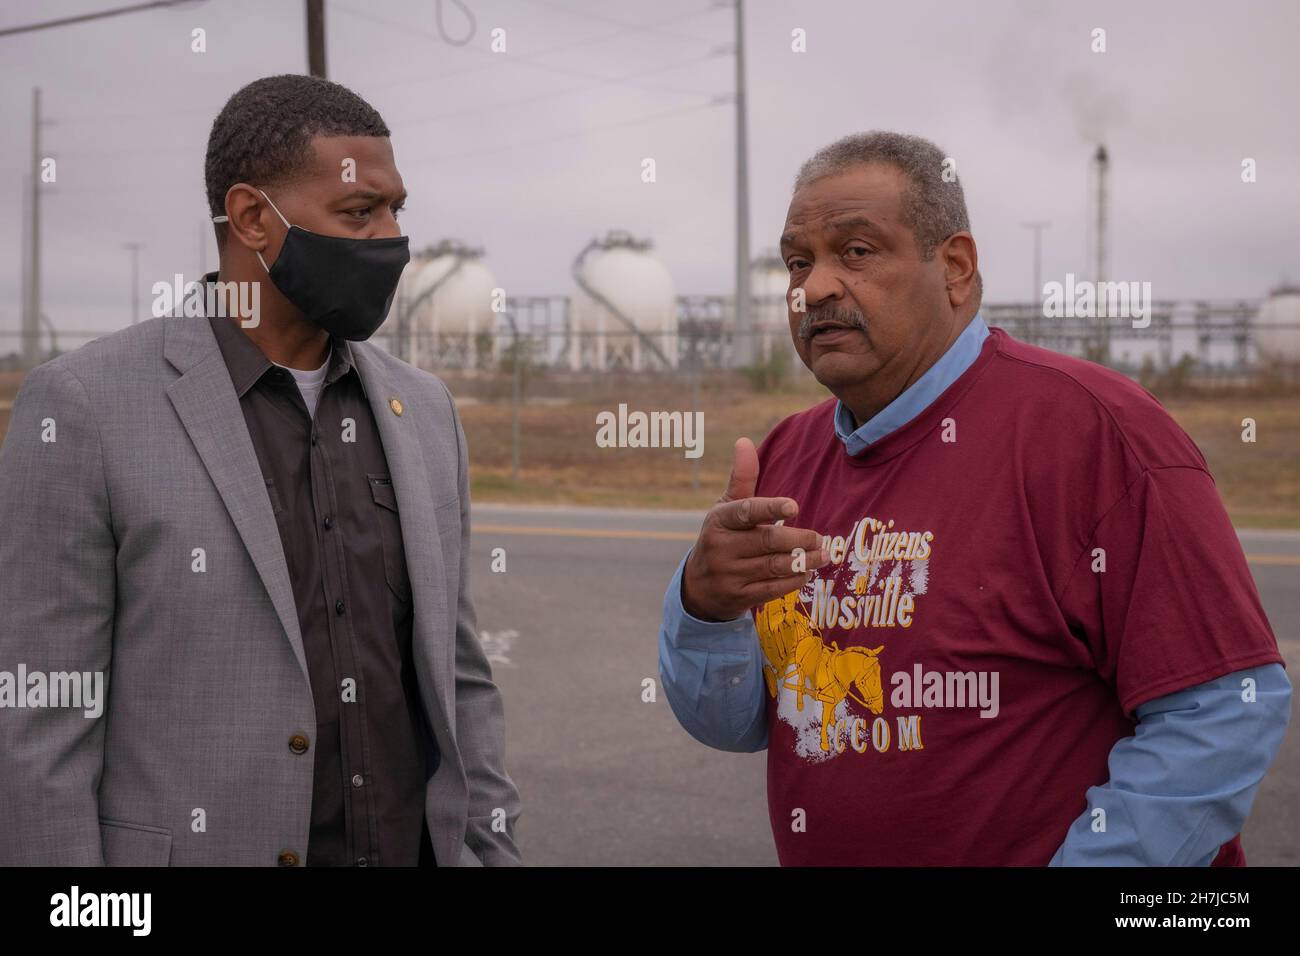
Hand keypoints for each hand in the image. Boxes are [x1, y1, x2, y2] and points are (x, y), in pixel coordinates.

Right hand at [680, 437, 826, 621]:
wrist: (699, 587)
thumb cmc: (722, 538)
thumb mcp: (726, 508)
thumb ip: (741, 478)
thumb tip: (744, 441)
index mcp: (719, 521)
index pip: (745, 511)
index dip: (770, 508)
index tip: (794, 506)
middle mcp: (721, 547)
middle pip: (766, 541)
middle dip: (798, 539)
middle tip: (819, 537)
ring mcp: (729, 574)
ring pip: (773, 566)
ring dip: (804, 561)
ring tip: (824, 554)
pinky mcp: (739, 597)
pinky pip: (772, 589)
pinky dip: (794, 580)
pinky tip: (807, 572)